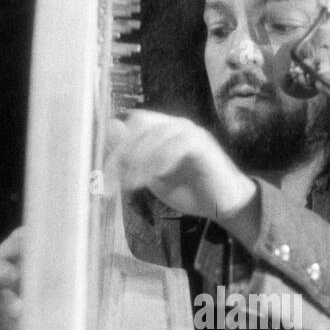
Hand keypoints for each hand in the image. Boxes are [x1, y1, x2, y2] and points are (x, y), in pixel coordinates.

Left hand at [105, 110, 257, 226]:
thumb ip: (133, 160)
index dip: (115, 145)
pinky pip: (175, 146)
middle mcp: (175, 124)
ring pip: (155, 136)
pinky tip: (151, 178)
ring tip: (130, 184)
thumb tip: (110, 135)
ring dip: (138, 161)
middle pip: (139, 125)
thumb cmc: (190, 191)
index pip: (132, 124)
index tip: (104, 173)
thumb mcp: (153, 177)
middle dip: (122, 154)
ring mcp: (190, 131)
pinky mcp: (202, 144)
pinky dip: (160, 161)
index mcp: (163, 129)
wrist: (225, 205)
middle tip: (112, 181)